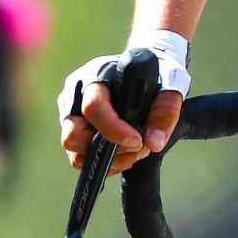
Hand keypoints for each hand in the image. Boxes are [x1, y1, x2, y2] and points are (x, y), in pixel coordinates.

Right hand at [59, 35, 190, 176]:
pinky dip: (105, 165)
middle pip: (72, 135)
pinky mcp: (74, 132)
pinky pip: (80, 159)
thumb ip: (165, 112)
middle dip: (108, 150)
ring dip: (109, 161)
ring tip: (137, 150)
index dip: (114, 130)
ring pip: (75, 153)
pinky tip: (126, 154)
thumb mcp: (168, 85)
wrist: (145, 72)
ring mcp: (70, 115)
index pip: (93, 106)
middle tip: (137, 146)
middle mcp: (75, 95)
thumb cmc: (153, 76)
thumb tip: (154, 142)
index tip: (138, 140)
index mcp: (95, 75)